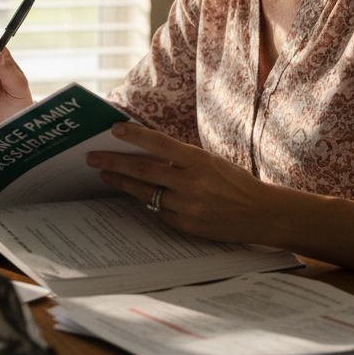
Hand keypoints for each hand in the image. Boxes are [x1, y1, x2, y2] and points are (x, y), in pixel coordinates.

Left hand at [86, 122, 280, 244]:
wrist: (261, 214)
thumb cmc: (235, 182)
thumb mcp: (211, 162)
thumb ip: (182, 159)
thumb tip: (146, 150)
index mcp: (200, 161)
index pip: (160, 144)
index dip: (134, 135)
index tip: (113, 128)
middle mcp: (191, 183)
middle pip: (143, 170)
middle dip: (114, 163)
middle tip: (92, 158)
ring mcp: (186, 207)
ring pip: (144, 192)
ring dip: (121, 183)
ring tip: (105, 175)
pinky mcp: (184, 226)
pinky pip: (156, 211)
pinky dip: (144, 201)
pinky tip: (133, 193)